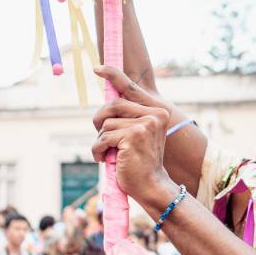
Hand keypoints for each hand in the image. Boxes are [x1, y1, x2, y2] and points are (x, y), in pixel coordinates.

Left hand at [92, 66, 172, 205]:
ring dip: (101, 140)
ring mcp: (144, 124)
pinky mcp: (133, 136)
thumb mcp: (138, 136)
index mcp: (157, 111)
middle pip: (113, 104)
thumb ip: (128, 119)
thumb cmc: (141, 163)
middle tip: (101, 138)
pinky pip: (102, 137)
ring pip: (105, 123)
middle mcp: (154, 114)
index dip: (113, 75)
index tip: (98, 67)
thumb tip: (107, 104)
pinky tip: (104, 159)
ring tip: (108, 153)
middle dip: (100, 120)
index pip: (132, 88)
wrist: (152, 187)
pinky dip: (98, 150)